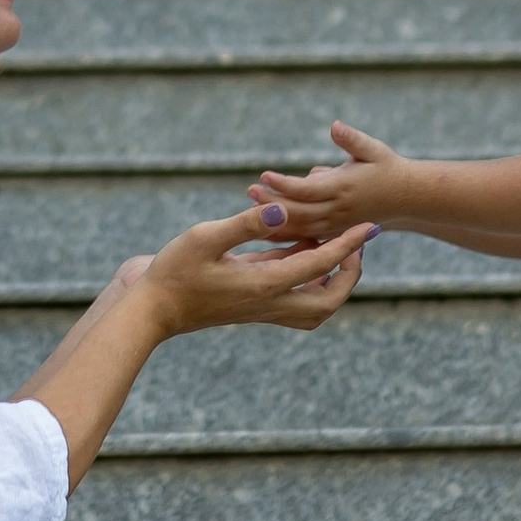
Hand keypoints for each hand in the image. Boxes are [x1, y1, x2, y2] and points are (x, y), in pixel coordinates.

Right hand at [134, 203, 373, 337]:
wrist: (151, 311)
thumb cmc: (173, 272)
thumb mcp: (205, 239)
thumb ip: (246, 223)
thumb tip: (282, 209)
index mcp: (264, 286)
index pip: (320, 266)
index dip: (348, 245)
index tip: (369, 227)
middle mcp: (268, 302)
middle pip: (327, 301)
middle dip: (349, 274)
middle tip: (355, 244)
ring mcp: (260, 307)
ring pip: (313, 305)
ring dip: (331, 280)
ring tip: (335, 246)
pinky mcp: (250, 303)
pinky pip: (290, 293)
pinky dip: (304, 274)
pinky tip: (299, 246)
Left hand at [248, 121, 418, 240]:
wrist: (407, 199)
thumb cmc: (387, 167)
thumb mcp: (373, 149)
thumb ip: (352, 139)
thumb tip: (335, 126)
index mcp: (343, 187)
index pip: (307, 189)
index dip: (284, 184)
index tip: (264, 174)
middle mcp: (338, 209)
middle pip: (298, 211)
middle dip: (272, 203)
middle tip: (249, 191)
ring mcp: (336, 225)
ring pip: (300, 228)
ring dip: (275, 220)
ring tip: (251, 209)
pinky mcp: (335, 232)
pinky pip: (307, 237)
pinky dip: (287, 235)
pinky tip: (266, 232)